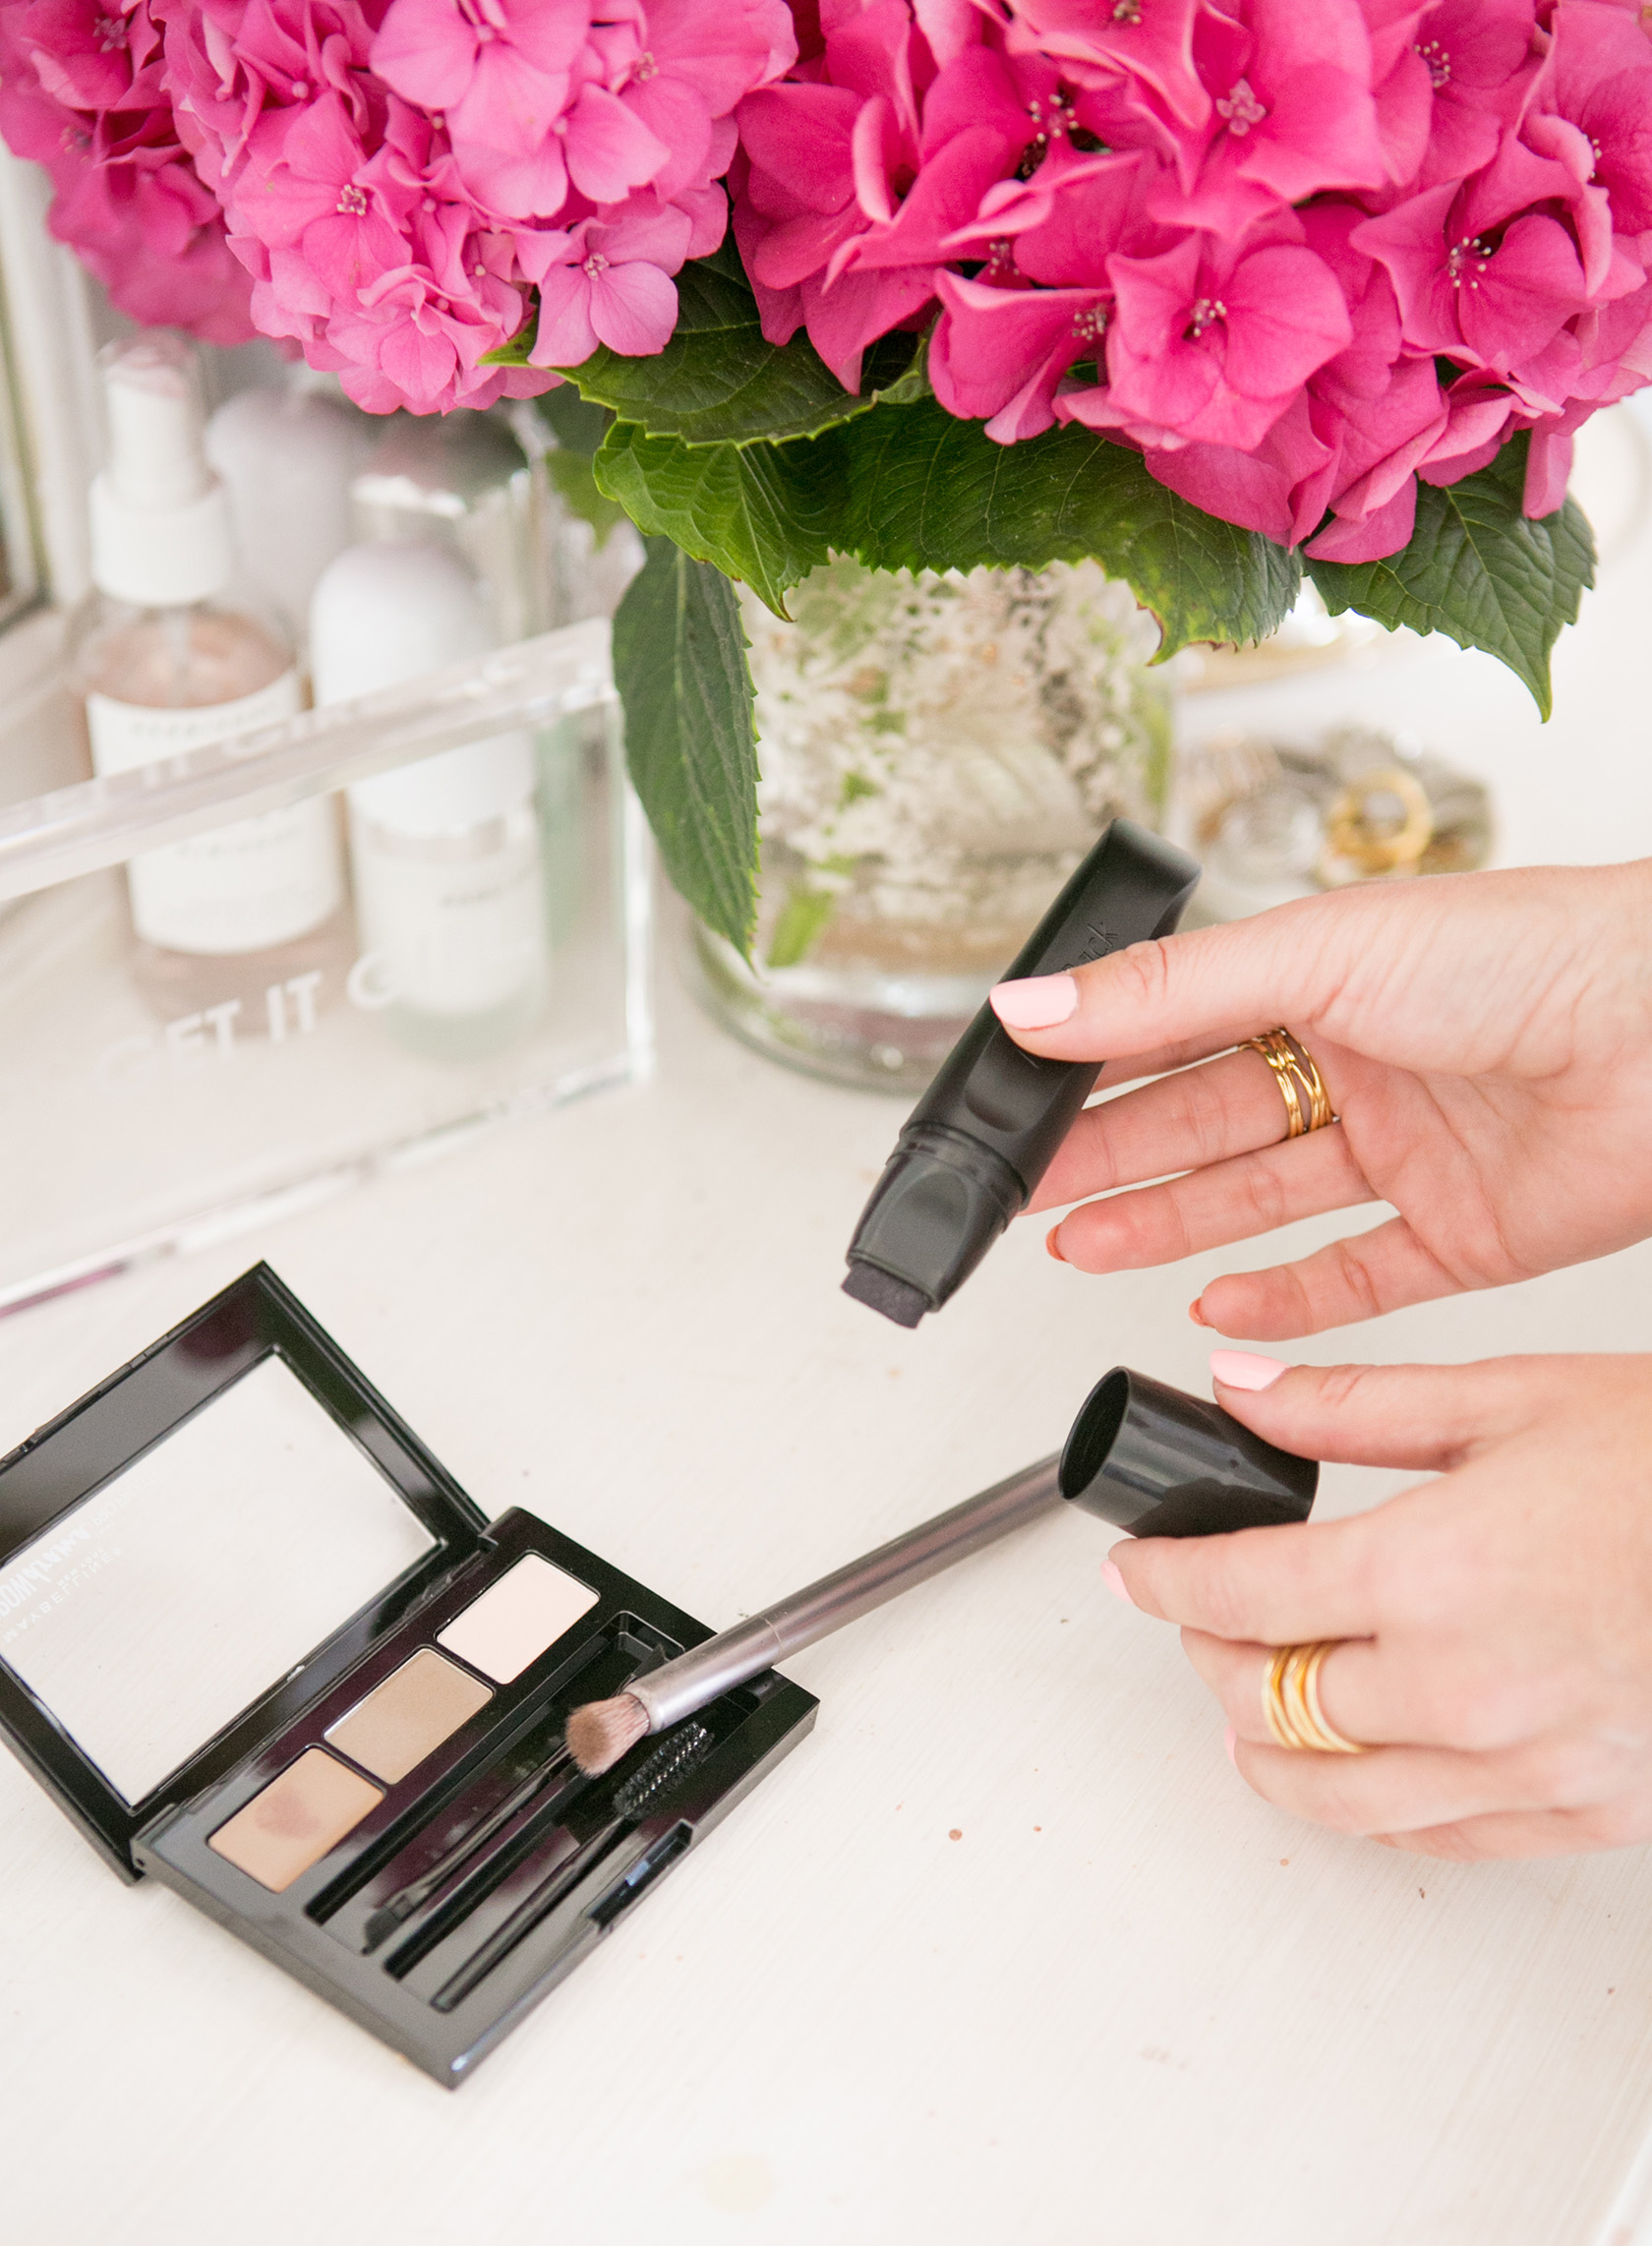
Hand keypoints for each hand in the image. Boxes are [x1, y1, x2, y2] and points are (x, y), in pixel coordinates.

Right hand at [988, 862, 1651, 1337]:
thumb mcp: (1315, 954)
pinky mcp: (1466, 1232)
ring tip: (1085, 1249)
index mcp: (1326, 977)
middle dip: (1113, 1157)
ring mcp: (1414, 1149)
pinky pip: (1357, 1277)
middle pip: (1208, 1122)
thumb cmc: (1530, 953)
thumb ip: (1164, 992)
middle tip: (1029, 1190)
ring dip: (1171, 1226)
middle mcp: (1367, 1061)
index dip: (1096, 1070)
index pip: (1179, 1030)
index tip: (1017, 1101)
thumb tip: (1032, 1001)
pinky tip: (1220, 1312)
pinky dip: (1287, 1301)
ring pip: (1264, 1201)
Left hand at [1111, 1351, 1651, 1859]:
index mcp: (1429, 1570)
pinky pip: (1439, 1839)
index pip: (1239, 1595)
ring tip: (1248, 1717)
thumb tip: (1244, 1388)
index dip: (1166, 1582)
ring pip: (1338, 1796)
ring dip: (1271, 1754)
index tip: (1141, 1572)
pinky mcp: (1583, 1812)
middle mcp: (1463, 1685)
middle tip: (1201, 1623)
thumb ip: (1351, 1404)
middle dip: (1212, 1658)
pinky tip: (1360, 1776)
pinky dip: (1374, 1808)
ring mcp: (1524, 1764)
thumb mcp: (1507, 1398)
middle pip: (1271, 1700)